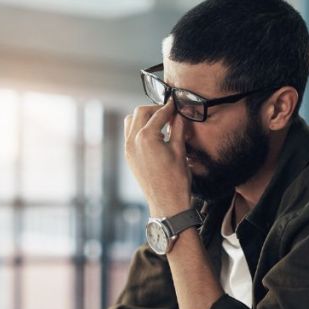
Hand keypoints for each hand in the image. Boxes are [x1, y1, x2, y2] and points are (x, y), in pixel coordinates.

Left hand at [124, 100, 191, 217]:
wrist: (167, 203)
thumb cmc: (176, 180)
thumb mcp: (180, 151)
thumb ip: (178, 128)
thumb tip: (178, 115)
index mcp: (147, 137)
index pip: (158, 114)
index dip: (169, 107)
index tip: (175, 104)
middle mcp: (133, 141)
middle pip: (141, 112)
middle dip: (155, 109)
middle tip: (168, 112)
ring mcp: (128, 149)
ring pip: (131, 121)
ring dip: (144, 117)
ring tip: (159, 122)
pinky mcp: (128, 157)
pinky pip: (129, 134)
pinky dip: (138, 128)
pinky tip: (153, 134)